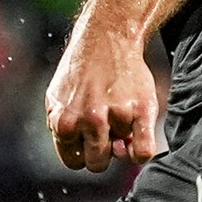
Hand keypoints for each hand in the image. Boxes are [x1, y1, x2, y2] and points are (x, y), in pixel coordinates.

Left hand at [44, 21, 163, 173]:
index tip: (89, 142)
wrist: (106, 37)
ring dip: (122, 142)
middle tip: (107, 133)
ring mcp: (115, 115)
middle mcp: (87, 120)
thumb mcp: (57, 98)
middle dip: (103, 153)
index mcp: (63, 121)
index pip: (73, 162)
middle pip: (97, 164)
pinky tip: (138, 138)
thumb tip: (82, 155)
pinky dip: (142, 153)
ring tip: (119, 119)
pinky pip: (144, 151)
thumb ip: (62, 130)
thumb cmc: (81, 70)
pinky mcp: (141, 110)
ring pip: (121, 156)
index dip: (84, 154)